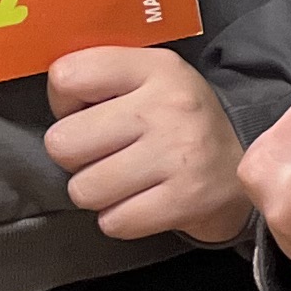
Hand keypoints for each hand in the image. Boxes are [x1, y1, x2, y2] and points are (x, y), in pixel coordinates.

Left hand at [48, 45, 251, 244]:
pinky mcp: (184, 200)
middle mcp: (169, 107)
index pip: (67, 77)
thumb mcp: (150, 79)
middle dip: (78, 156)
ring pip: (83, 189)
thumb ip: (101, 76)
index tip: (91, 112)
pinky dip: (122, 218)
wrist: (238, 167)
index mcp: (156, 68)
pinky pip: (113, 222)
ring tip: (127, 179)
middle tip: (109, 153)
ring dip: (99, 192)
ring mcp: (179, 155)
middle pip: (62, 143)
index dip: (66, 102)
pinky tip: (143, 200)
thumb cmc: (177, 123)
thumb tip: (53, 93)